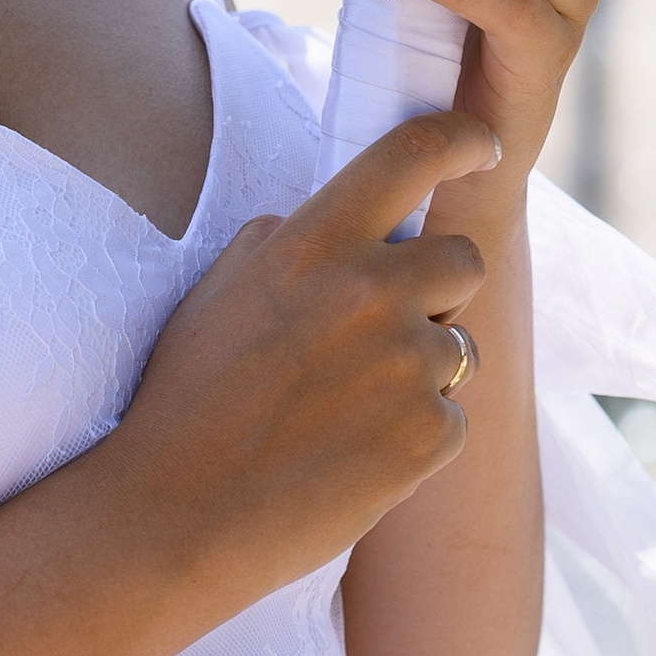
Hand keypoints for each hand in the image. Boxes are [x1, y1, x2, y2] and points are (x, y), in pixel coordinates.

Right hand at [108, 108, 497, 604]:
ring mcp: (408, 365)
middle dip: (439, 290)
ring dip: (421, 372)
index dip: (462, 140)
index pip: (414, 153)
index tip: (481, 148)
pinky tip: (350, 457)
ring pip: (461, 348)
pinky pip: (450, 419)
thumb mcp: (221, 289)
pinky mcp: (430, 435)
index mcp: (315, 241)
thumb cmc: (187, 399)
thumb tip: (337, 220)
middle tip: (383, 333)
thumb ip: (290, 241)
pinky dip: (413, 438)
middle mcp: (372, 290)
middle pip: (464, 258)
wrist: (175, 515)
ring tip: (344, 412)